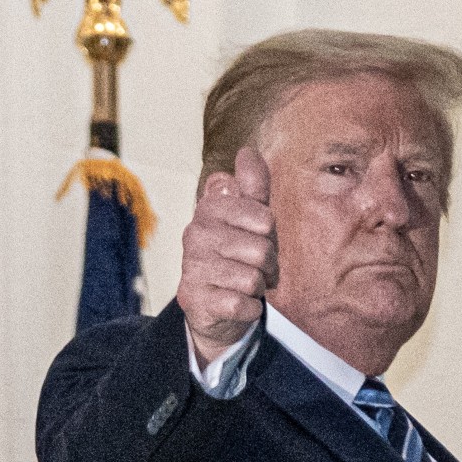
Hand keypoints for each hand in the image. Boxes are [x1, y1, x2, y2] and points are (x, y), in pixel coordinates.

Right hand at [177, 147, 277, 368]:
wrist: (214, 305)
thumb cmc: (238, 257)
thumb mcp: (251, 220)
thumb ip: (253, 188)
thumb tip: (247, 151)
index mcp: (210, 209)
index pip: (264, 218)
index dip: (270, 235)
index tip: (259, 239)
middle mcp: (194, 234)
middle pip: (261, 250)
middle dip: (268, 265)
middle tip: (257, 268)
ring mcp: (191, 267)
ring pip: (251, 279)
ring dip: (257, 288)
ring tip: (245, 285)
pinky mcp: (193, 299)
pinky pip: (241, 305)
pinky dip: (248, 309)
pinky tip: (236, 303)